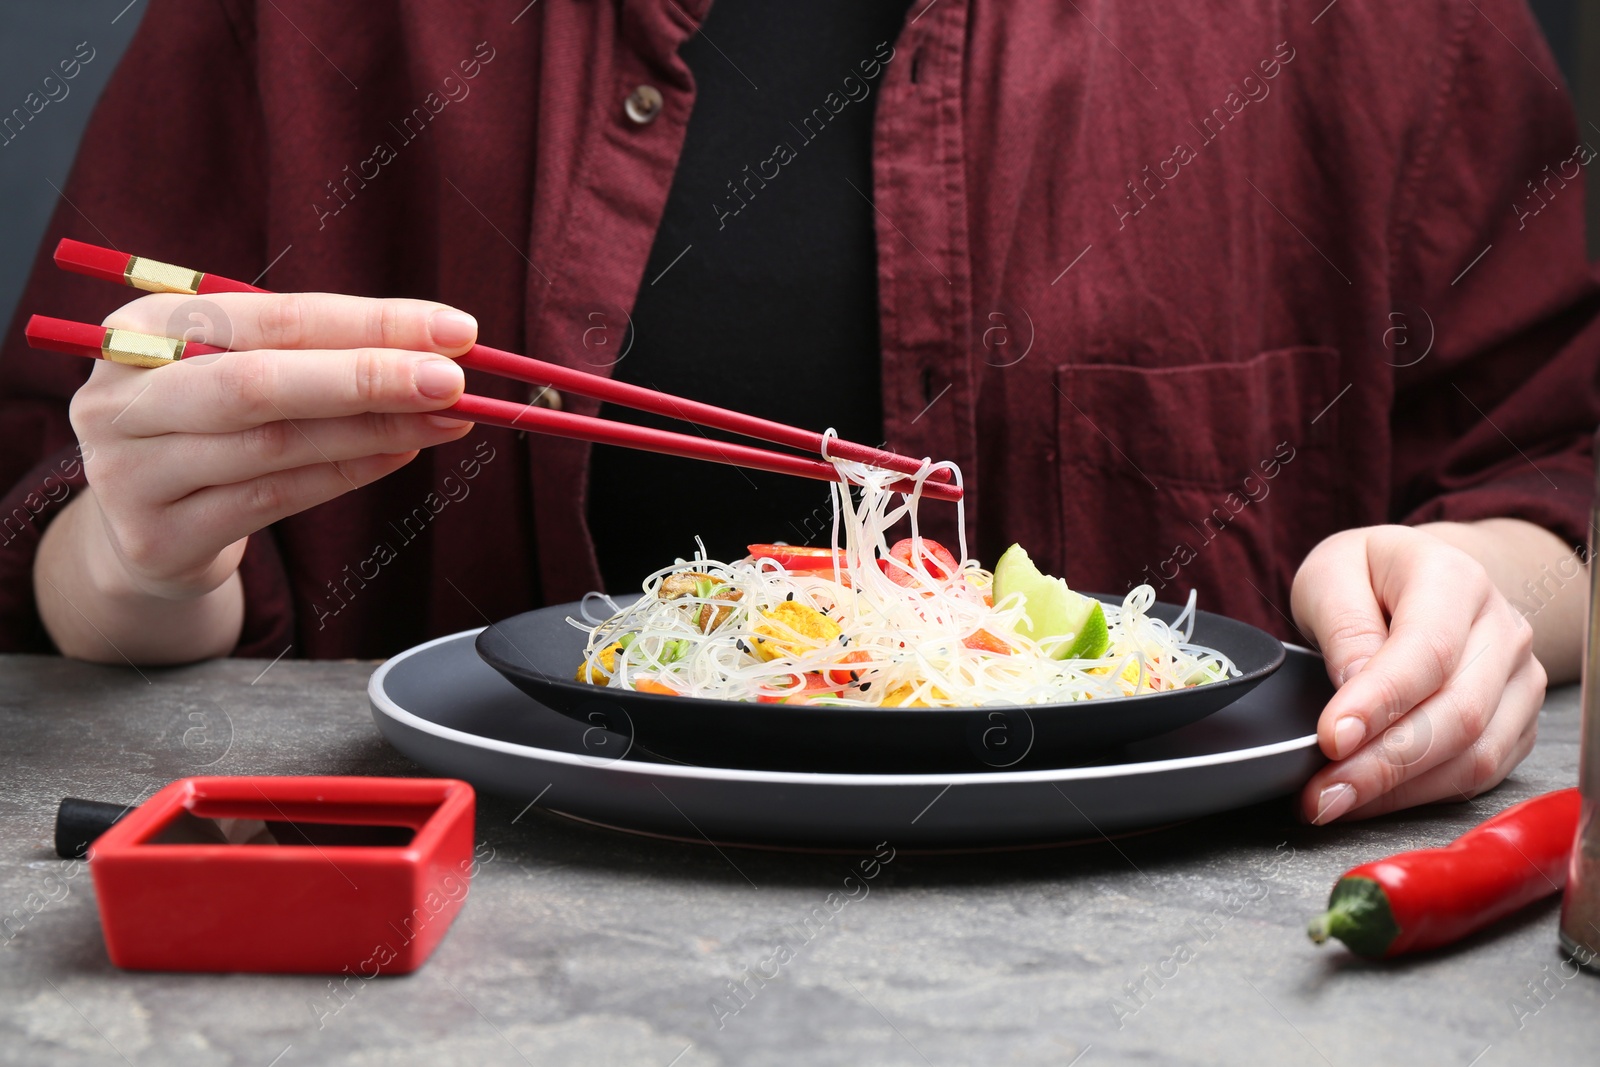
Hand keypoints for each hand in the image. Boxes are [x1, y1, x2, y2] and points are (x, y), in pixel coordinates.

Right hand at [38, 291, 476, 661]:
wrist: (144, 522)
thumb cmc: (213, 422)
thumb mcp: (244, 367)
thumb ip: (322, 351)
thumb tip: (440, 346)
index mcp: (144, 330)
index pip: (274, 318)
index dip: (370, 322)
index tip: (455, 331)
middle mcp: (124, 398)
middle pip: (260, 383)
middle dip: (368, 377)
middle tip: (451, 379)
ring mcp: (132, 473)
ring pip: (275, 445)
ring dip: (374, 430)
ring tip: (445, 418)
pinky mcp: (158, 538)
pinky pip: (274, 499)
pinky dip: (347, 473)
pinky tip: (400, 454)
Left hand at [1289, 524, 1544, 822]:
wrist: (1419, 580)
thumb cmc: (1368, 576)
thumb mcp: (1332, 574)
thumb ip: (1343, 624)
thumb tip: (1353, 686)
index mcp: (1455, 580)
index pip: (1428, 651)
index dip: (1380, 702)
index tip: (1330, 738)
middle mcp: (1503, 630)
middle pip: (1457, 714)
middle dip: (1382, 765)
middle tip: (1321, 794)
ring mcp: (1519, 679)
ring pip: (1474, 755)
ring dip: (1398, 792)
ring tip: (1332, 803)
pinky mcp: (1518, 722)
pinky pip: (1479, 775)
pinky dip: (1420, 796)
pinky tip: (1370, 799)